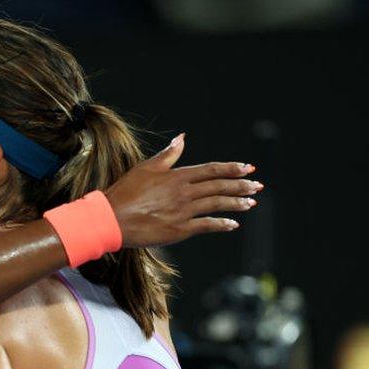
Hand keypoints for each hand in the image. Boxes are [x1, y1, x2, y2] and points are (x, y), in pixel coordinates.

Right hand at [105, 134, 261, 246]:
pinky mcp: (179, 230)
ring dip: (236, 203)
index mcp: (177, 176)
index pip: (211, 170)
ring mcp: (183, 212)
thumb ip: (168, 154)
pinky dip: (222, 224)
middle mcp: (184, 192)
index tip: (248, 168)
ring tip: (251, 202)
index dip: (232, 168)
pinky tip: (233, 224)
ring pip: (217, 205)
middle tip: (257, 185)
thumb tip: (183, 138)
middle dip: (241, 185)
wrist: (112, 219)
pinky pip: (207, 225)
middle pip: (219, 187)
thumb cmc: (125, 192)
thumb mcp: (145, 167)